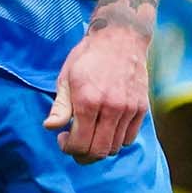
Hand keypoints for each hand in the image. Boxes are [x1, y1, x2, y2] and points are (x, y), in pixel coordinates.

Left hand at [43, 20, 150, 162]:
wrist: (121, 36)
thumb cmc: (89, 56)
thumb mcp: (67, 78)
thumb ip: (60, 107)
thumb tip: (50, 128)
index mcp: (88, 101)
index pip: (79, 143)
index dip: (67, 148)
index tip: (63, 138)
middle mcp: (111, 107)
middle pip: (98, 152)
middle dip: (83, 155)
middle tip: (75, 146)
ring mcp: (129, 109)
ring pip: (114, 147)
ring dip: (99, 148)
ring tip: (90, 135)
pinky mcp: (141, 108)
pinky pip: (129, 138)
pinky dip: (116, 140)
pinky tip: (106, 128)